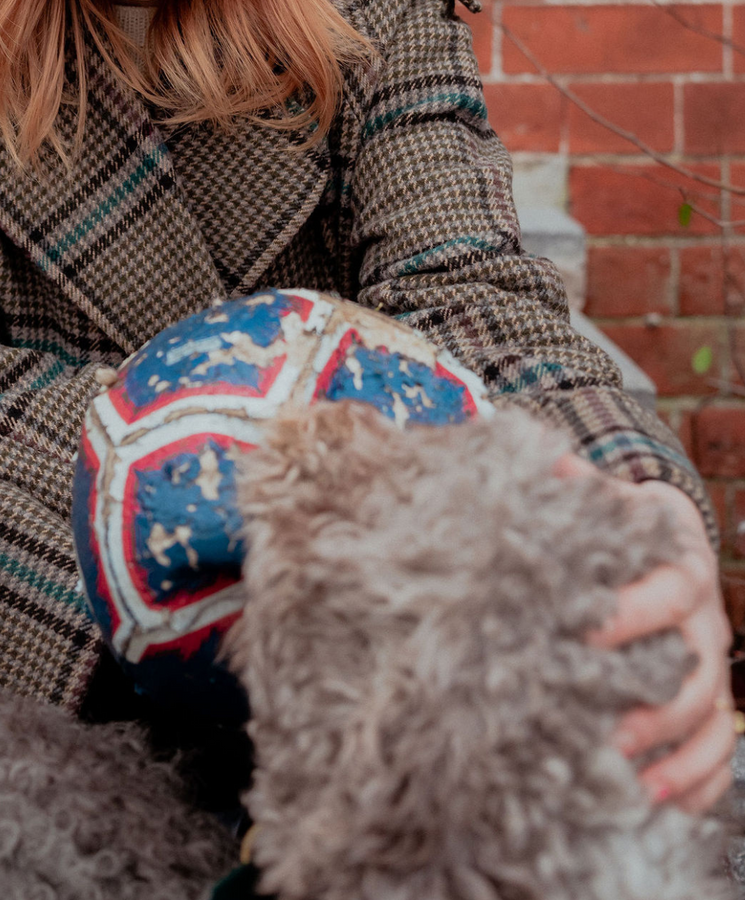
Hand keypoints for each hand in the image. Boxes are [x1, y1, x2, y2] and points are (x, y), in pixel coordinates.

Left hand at [555, 454, 734, 813]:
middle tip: (604, 732)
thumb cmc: (620, 523)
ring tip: (630, 784)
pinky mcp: (714, 707)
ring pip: (713, 721)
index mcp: (682, 569)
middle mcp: (707, 623)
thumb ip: (575, 484)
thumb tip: (534, 454)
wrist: (666, 540)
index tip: (582, 634)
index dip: (631, 616)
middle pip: (697, 671)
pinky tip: (660, 804)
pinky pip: (722, 754)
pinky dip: (698, 782)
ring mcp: (715, 669)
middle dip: (652, 705)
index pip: (668, 595)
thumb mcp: (604, 497)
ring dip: (675, 756)